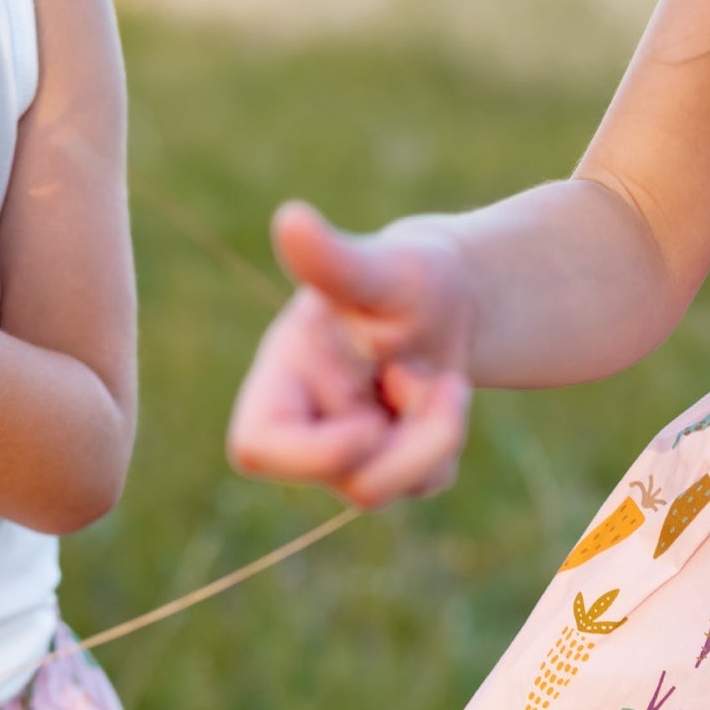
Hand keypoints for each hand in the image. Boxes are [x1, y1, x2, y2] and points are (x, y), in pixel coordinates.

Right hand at [227, 200, 475, 507]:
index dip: (312, 456)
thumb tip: (290, 219)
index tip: (371, 426)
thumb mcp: (379, 267)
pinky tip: (444, 395)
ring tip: (448, 381)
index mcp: (282, 377)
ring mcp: (345, 450)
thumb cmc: (404, 275)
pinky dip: (447, 440)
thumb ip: (334, 261)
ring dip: (437, 435)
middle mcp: (306, 421)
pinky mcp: (388, 465)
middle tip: (449, 388)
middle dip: (411, 446)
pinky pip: (424, 483)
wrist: (450, 296)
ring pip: (388, 489)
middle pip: (347, 481)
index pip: (258, 447)